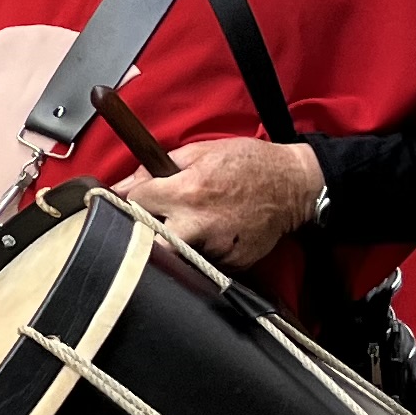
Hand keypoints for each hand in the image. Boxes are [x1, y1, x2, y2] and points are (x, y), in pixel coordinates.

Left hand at [117, 137, 324, 267]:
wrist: (294, 185)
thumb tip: (122, 184)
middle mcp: (197, 223)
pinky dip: (202, 251)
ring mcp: (215, 247)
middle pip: (148, 242)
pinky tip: (213, 235)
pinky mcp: (231, 263)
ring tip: (189, 227)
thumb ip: (156, 166)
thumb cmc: (247, 163)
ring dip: (175, 243)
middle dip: (145, 233)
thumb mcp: (200, 151)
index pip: (135, 204)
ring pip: (175, 255)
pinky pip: (204, 263)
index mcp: (186, 191)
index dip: (131, 200)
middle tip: (152, 224)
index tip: (136, 201)